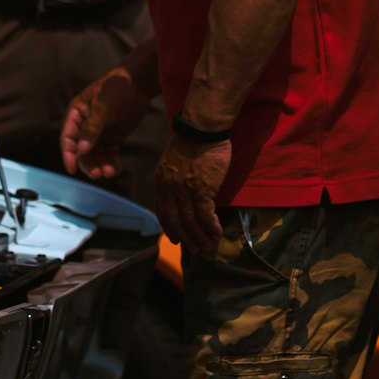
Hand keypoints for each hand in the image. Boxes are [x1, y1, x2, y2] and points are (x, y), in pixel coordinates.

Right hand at [60, 68, 146, 179]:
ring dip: (101, 165)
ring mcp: (99, 133)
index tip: (72, 169)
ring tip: (111, 172)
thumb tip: (82, 149)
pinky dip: (112, 162)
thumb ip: (92, 128)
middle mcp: (85, 126)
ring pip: (96, 155)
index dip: (69, 154)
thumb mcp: (102, 106)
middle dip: (88, 163)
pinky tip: (117, 169)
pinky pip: (109, 154)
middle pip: (82, 150)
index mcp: (77, 115)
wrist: (138, 84)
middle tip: (97, 173)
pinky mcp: (112, 138)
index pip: (68, 138)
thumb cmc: (116, 88)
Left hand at [153, 136, 229, 255]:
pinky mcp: (201, 189)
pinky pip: (205, 215)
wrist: (201, 128)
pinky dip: (211, 227)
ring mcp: (184, 189)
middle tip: (195, 250)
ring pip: (190, 221)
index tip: (176, 238)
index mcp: (161, 181)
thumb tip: (183, 192)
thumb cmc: (193, 140)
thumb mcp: (174, 160)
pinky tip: (217, 233)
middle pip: (175, 221)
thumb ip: (175, 178)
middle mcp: (169, 188)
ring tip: (208, 247)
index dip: (170, 228)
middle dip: (185, 238)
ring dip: (200, 237)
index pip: (162, 211)